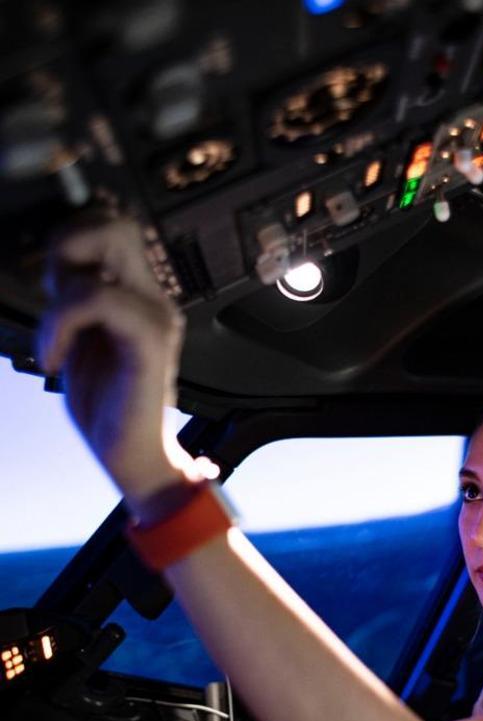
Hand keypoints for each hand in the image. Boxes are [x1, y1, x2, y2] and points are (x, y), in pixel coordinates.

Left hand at [38, 216, 193, 502]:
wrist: (134, 460)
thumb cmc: (109, 408)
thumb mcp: (81, 340)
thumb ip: (76, 300)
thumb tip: (55, 265)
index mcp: (139, 297)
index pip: (110, 228)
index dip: (70, 242)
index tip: (52, 293)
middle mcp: (153, 300)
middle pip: (115, 224)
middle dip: (67, 250)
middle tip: (54, 299)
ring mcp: (156, 317)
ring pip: (106, 248)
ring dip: (61, 291)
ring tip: (56, 337)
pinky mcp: (150, 342)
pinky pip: (98, 298)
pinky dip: (60, 323)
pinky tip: (54, 357)